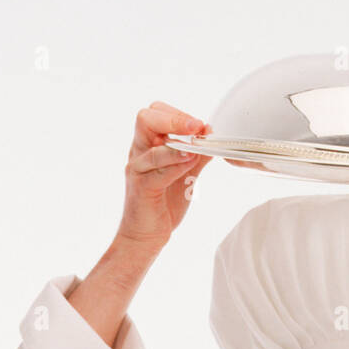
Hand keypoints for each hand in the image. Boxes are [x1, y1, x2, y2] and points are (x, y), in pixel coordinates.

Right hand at [115, 102, 214, 251]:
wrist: (147, 235)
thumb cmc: (164, 203)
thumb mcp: (186, 175)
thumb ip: (197, 155)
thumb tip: (210, 135)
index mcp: (148, 144)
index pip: (155, 113)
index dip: (177, 114)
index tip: (200, 124)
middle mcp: (139, 152)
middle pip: (145, 118)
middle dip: (173, 118)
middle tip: (196, 126)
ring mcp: (137, 169)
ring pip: (152, 146)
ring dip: (178, 144)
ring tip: (198, 144)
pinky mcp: (142, 188)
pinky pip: (157, 172)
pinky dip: (175, 164)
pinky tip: (190, 162)